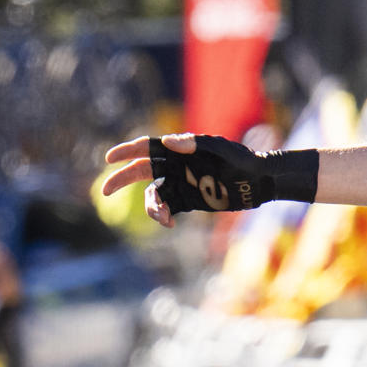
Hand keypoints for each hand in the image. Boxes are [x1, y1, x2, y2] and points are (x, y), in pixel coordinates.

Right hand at [103, 133, 318, 226]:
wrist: (260, 181)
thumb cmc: (242, 159)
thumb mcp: (221, 149)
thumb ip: (195, 144)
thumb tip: (169, 143)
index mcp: (180, 150)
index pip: (147, 148)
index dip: (127, 151)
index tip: (110, 158)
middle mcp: (176, 166)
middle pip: (141, 171)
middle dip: (122, 179)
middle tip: (106, 191)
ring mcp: (181, 184)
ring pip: (154, 195)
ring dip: (151, 206)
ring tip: (161, 216)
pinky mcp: (189, 201)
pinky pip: (167, 209)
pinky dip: (162, 217)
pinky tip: (168, 223)